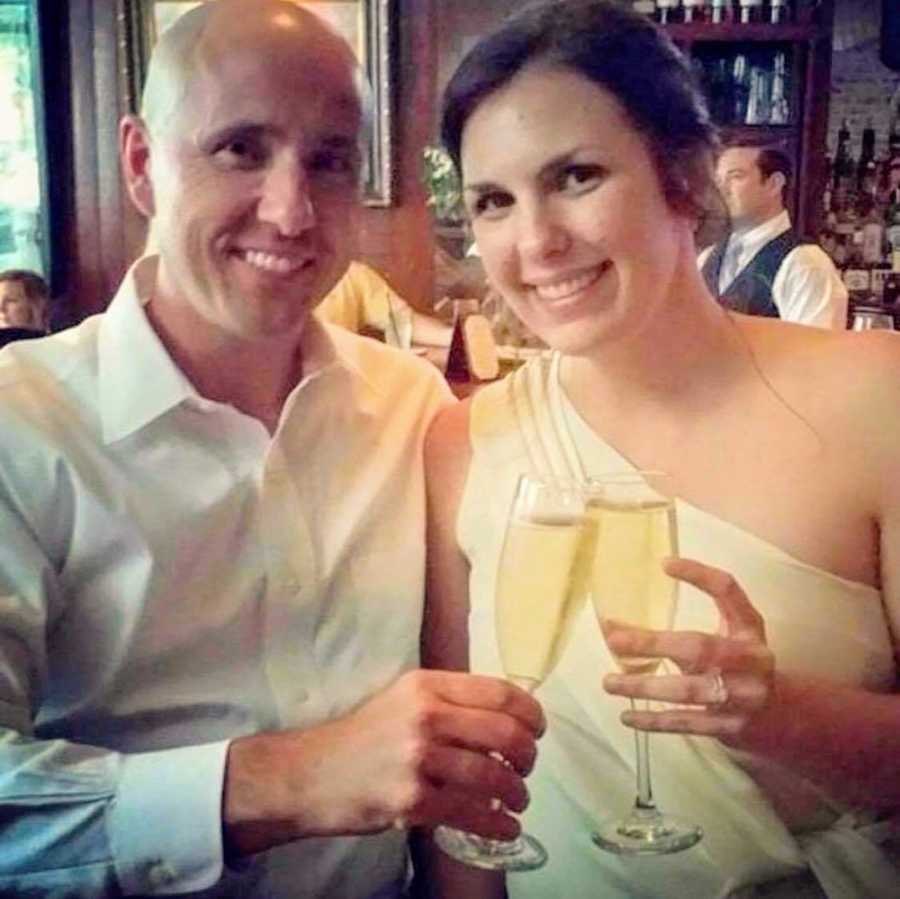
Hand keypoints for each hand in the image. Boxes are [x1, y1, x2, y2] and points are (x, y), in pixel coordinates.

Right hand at [223, 669, 543, 854]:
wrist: (312, 774)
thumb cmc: (366, 735)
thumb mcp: (404, 697)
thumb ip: (451, 699)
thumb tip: (509, 713)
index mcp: (427, 685)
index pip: (499, 692)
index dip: (530, 713)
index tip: (537, 730)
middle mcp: (425, 715)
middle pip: (505, 732)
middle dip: (528, 755)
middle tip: (527, 768)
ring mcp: (418, 758)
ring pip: (493, 775)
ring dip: (516, 793)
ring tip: (517, 800)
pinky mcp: (411, 800)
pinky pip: (472, 813)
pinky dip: (498, 824)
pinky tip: (506, 827)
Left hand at [601, 557, 774, 742]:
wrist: (782, 717)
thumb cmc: (737, 667)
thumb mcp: (724, 639)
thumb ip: (679, 632)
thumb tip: (612, 627)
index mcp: (749, 628)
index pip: (728, 591)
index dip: (700, 575)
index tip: (664, 564)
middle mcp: (752, 659)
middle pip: (700, 647)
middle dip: (653, 643)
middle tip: (615, 641)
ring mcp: (744, 696)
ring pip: (688, 691)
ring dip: (645, 686)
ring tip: (609, 682)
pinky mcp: (732, 727)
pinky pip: (687, 723)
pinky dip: (655, 721)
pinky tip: (628, 717)